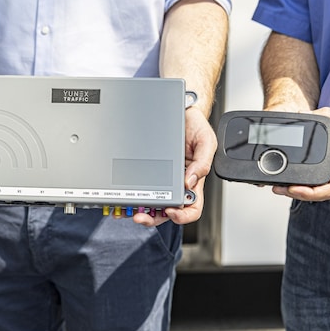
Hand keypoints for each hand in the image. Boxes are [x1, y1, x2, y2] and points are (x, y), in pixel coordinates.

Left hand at [132, 106, 215, 225]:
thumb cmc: (196, 128)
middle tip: (141, 217)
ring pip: (151, 204)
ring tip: (127, 211)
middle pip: (166, 211)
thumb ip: (202, 163)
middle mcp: (177, 184)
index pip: (192, 208)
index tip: (171, 212)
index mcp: (193, 181)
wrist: (180, 112)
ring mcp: (161, 179)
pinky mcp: (147, 172)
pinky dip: (130, 196)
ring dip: (139, 211)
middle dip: (153, 218)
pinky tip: (122, 200)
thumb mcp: (206, 142)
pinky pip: (139, 188)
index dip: (183, 216)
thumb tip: (190, 182)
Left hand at [272, 107, 329, 200]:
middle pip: (325, 195)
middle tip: (280, 189)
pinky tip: (305, 186)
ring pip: (329, 195)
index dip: (308, 193)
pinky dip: (318, 190)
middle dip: (300, 194)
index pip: (329, 189)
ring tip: (287, 188)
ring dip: (308, 194)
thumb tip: (305, 113)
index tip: (291, 189)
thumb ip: (329, 114)